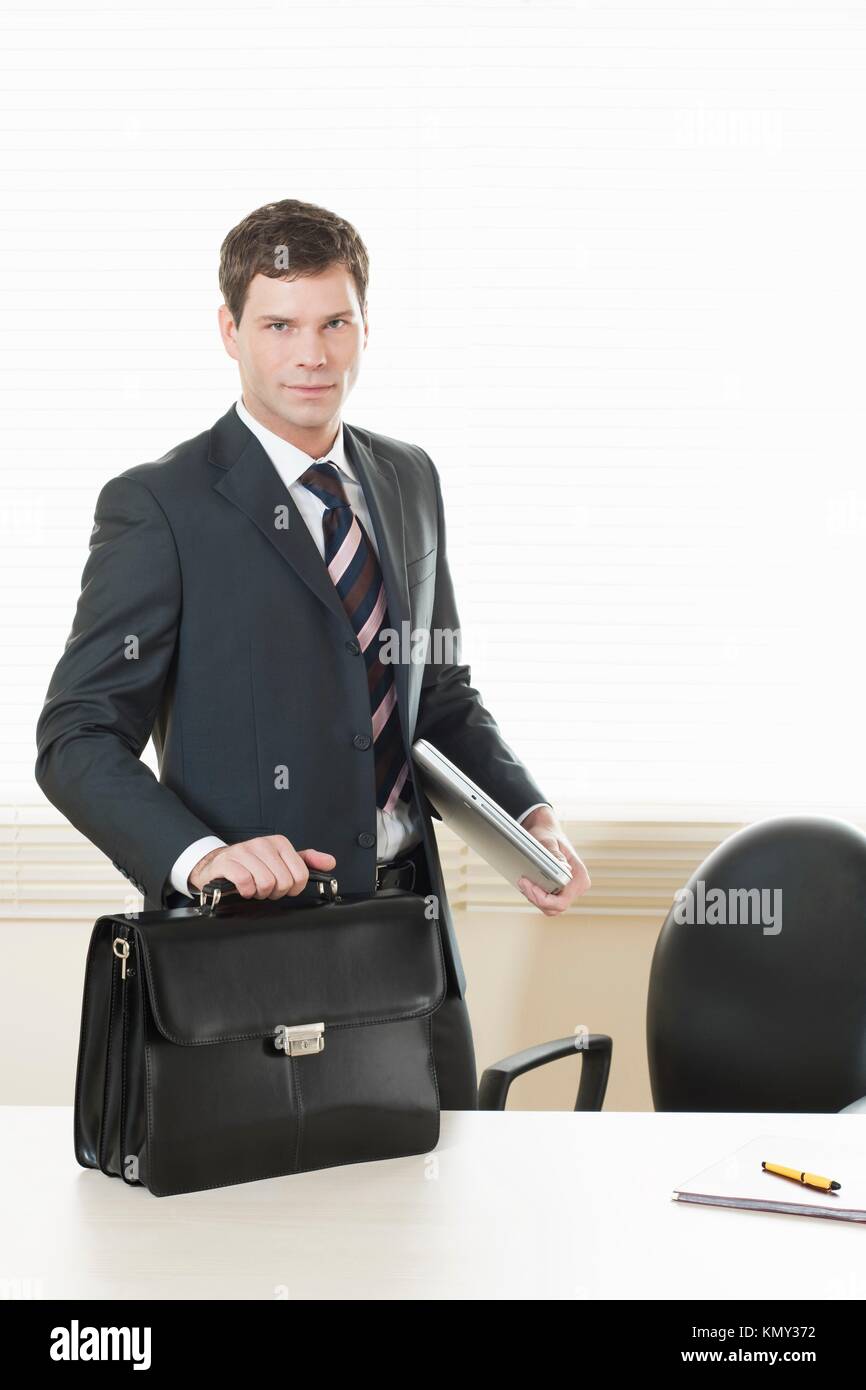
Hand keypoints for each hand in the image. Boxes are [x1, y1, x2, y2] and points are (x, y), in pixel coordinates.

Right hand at [188, 835, 335, 900]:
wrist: (219, 864)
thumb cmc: (253, 865)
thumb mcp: (282, 861)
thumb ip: (307, 862)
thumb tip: (330, 863)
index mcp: (280, 843)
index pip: (301, 875)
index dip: (293, 888)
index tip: (283, 885)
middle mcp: (262, 843)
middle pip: (284, 882)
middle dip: (275, 892)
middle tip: (266, 888)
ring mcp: (243, 851)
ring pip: (266, 883)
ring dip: (260, 893)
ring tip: (255, 887)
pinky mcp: (227, 862)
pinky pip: (245, 882)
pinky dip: (246, 891)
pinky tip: (243, 888)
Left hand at [517, 807, 590, 915]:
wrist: (546, 831)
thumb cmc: (547, 834)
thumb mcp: (548, 841)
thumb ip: (555, 855)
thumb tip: (565, 870)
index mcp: (580, 877)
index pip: (562, 901)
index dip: (542, 898)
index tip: (526, 883)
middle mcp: (577, 887)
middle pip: (555, 907)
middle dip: (536, 898)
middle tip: (521, 882)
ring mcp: (568, 891)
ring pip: (550, 908)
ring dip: (534, 898)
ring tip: (523, 881)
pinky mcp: (559, 892)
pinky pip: (546, 903)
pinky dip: (535, 896)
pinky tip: (526, 883)